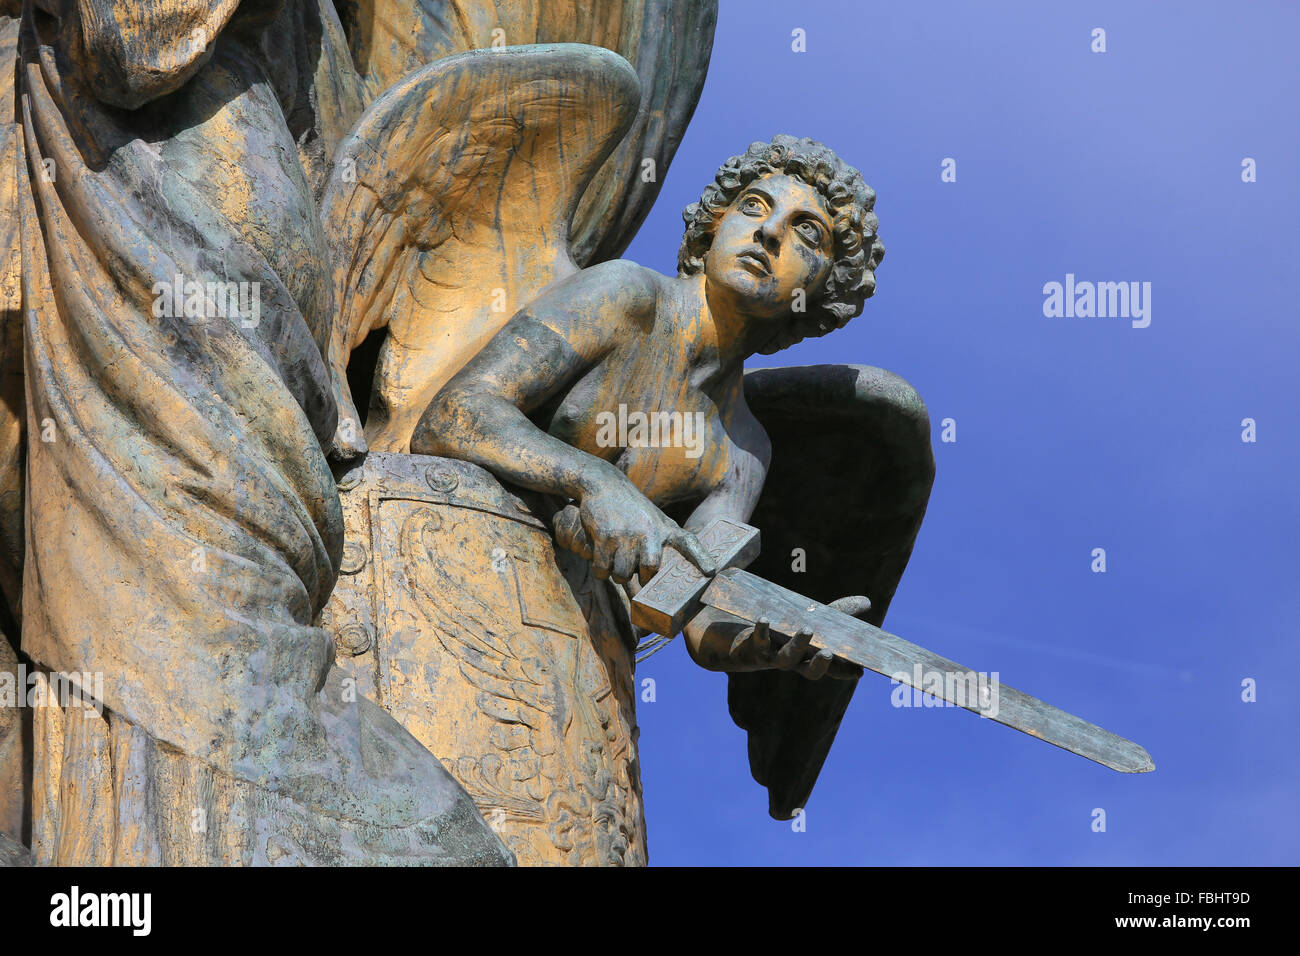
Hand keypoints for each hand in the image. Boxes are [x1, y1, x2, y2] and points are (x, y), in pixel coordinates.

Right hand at [552, 485, 714, 584]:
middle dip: (642, 579)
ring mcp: (627, 534)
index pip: (688, 543)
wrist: (603, 484)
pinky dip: (601, 570)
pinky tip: (602, 559)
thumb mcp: (654, 517)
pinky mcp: (605, 537)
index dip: (700, 557)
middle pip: (650, 569)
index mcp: (664, 527)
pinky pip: (602, 569)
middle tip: (636, 576)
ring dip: (617, 575)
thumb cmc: (631, 507)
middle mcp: (649, 531)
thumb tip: (664, 569)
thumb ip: (664, 539)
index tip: (711, 571)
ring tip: (616, 564)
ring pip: (622, 574)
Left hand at [726, 595, 871, 679]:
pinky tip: (764, 619)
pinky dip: (761, 630)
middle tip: (829, 652)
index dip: (845, 672)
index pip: (832, 670)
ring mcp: (774, 656)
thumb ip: (838, 614)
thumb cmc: (783, 632)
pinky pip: (759, 641)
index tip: (859, 672)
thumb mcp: (812, 620)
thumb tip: (867, 602)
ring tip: (807, 629)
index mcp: (810, 658)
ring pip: (787, 658)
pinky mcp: (755, 647)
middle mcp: (794, 662)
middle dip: (820, 664)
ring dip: (798, 644)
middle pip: (809, 671)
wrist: (742, 642)